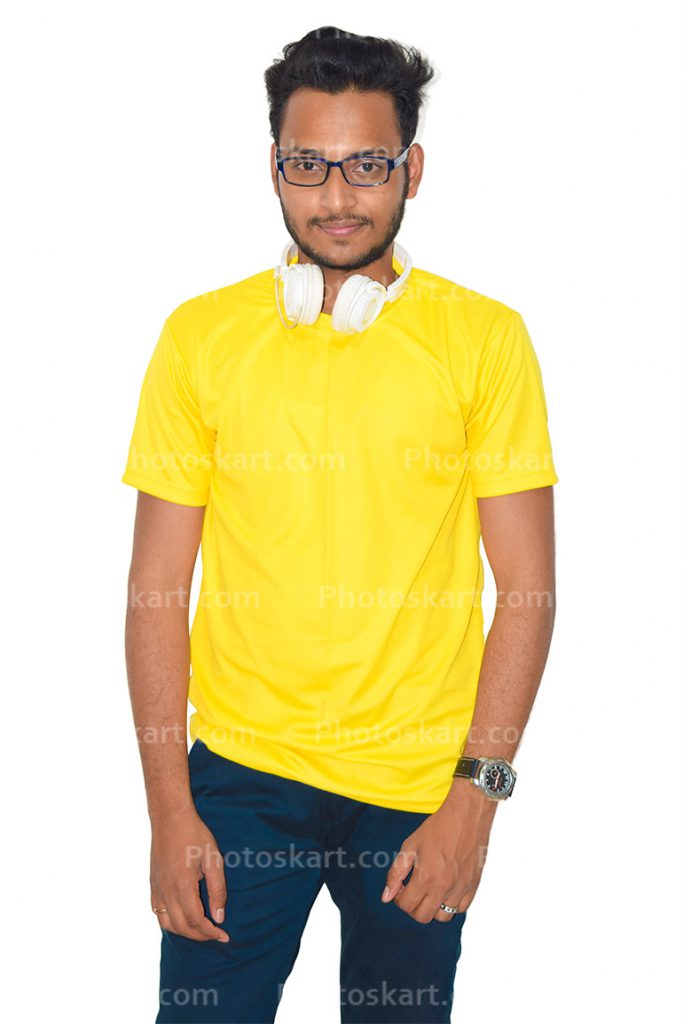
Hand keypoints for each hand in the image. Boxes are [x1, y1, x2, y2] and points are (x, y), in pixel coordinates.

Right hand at [150, 807, 229, 942]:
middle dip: (200, 936)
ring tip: (201, 930)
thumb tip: (219, 917)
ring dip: (184, 932)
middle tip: (216, 935)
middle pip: (181, 927)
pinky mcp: (153, 884)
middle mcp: (166, 891)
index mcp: (182, 885)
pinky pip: (157, 912)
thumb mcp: (213, 859)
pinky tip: (182, 919)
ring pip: (167, 924)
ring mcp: (157, 889)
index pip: (196, 921)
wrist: (170, 818)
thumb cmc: (194, 835)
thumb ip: (217, 890)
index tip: (224, 935)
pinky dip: (170, 922)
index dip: (211, 933)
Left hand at [381, 782, 495, 922]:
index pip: (407, 906)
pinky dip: (451, 904)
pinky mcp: (474, 886)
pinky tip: (446, 889)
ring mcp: (461, 888)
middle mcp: (444, 887)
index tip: (401, 887)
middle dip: (413, 907)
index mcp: (426, 877)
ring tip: (430, 890)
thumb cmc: (437, 828)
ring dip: (433, 908)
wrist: (466, 815)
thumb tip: (386, 897)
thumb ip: (396, 873)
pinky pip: (461, 909)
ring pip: (443, 917)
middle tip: (413, 890)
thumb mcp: (410, 846)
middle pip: (423, 916)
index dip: (399, 899)